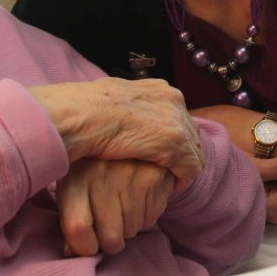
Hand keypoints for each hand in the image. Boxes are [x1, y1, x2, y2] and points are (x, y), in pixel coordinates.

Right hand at [30, 78, 203, 186]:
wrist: (81, 114)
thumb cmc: (85, 108)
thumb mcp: (111, 99)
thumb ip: (127, 107)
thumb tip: (122, 116)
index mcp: (158, 88)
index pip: (177, 115)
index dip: (171, 136)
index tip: (159, 151)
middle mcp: (172, 99)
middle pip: (190, 131)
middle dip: (181, 151)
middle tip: (166, 169)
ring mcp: (175, 120)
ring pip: (195, 150)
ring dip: (182, 167)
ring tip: (167, 180)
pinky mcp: (175, 142)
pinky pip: (191, 167)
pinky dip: (182, 179)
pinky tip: (169, 187)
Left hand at [57, 158, 175, 255]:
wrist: (119, 126)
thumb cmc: (88, 164)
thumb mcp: (70, 183)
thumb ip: (69, 217)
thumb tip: (70, 252)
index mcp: (74, 176)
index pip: (78, 229)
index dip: (83, 247)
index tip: (86, 244)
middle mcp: (102, 174)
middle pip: (110, 237)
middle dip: (110, 242)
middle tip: (108, 230)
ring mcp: (130, 175)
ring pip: (132, 230)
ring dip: (128, 228)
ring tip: (121, 208)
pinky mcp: (155, 176)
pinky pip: (151, 219)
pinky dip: (144, 217)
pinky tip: (137, 198)